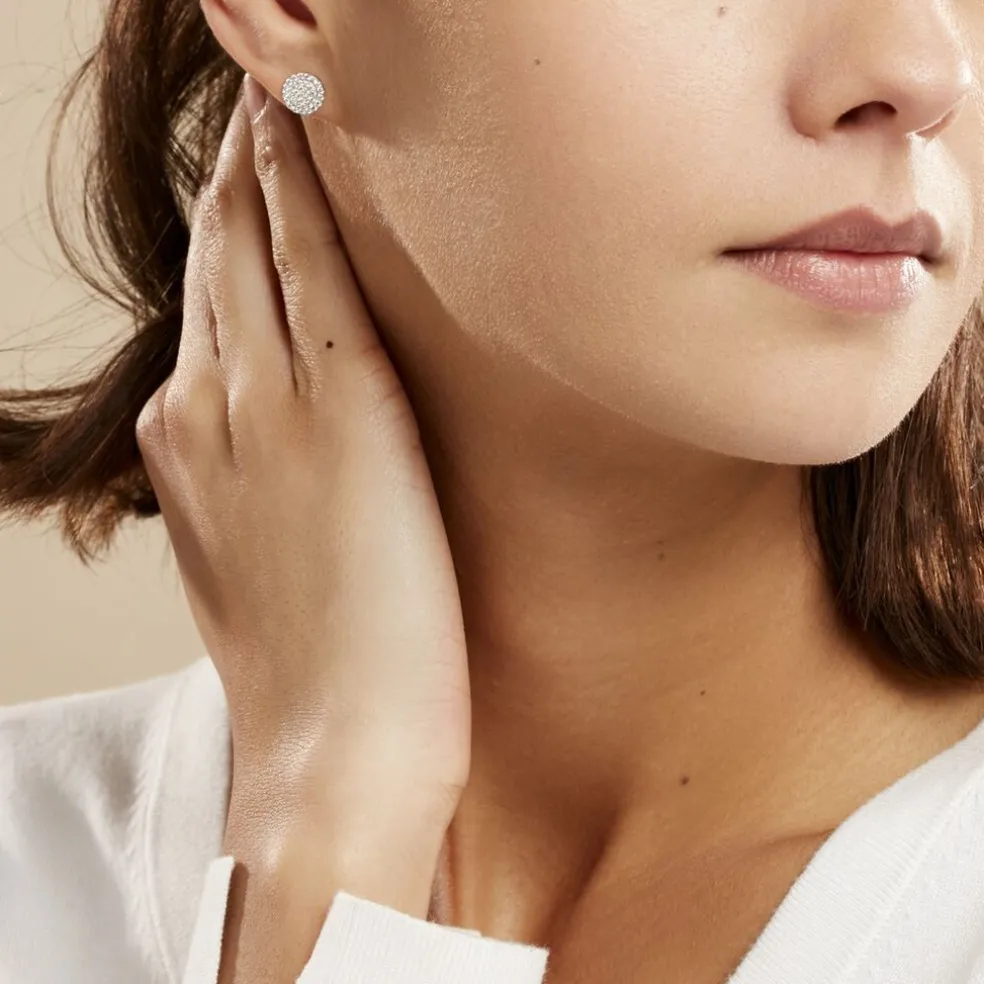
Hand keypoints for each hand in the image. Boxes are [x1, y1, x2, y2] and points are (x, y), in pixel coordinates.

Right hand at [135, 76, 469, 949]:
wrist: (330, 744)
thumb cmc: (310, 669)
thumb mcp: (250, 563)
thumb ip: (247, 489)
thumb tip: (266, 452)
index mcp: (188, 446)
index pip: (204, 314)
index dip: (219, 242)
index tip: (236, 189)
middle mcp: (208, 405)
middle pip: (214, 265)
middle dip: (231, 185)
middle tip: (248, 115)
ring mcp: (266, 398)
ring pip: (251, 247)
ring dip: (261, 170)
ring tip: (272, 105)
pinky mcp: (338, 401)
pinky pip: (309, 266)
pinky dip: (300, 195)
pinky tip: (301, 139)